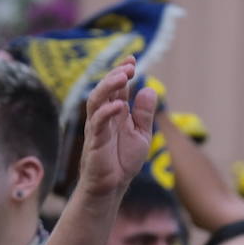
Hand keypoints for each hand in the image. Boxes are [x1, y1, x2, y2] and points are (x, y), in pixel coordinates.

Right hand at [77, 57, 158, 198]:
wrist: (112, 186)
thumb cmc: (123, 160)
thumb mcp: (141, 134)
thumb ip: (144, 113)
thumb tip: (149, 89)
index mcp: (116, 113)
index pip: (117, 87)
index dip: (123, 71)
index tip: (132, 58)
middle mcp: (104, 116)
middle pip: (105, 88)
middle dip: (116, 74)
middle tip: (129, 65)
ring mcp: (97, 127)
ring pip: (96, 100)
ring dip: (108, 86)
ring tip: (123, 76)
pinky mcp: (95, 140)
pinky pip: (98, 122)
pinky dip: (107, 112)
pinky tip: (119, 105)